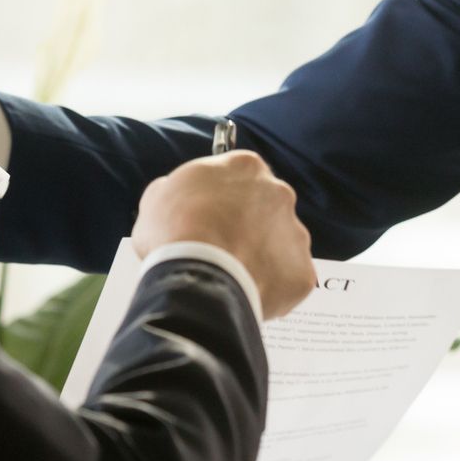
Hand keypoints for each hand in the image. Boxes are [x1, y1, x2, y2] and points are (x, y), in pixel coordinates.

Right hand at [133, 151, 315, 319]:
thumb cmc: (174, 234)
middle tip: (220, 249)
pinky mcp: (301, 272)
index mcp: (246, 167)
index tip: (209, 217)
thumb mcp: (158, 198)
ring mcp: (296, 233)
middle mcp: (279, 193)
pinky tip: (245, 294)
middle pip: (265, 209)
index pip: (240, 177)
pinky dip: (270, 288)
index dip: (223, 200)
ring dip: (260, 256)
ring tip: (231, 276)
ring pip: (280, 245)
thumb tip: (174, 194)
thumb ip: (176, 190)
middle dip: (246, 227)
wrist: (199, 280)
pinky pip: (287, 280)